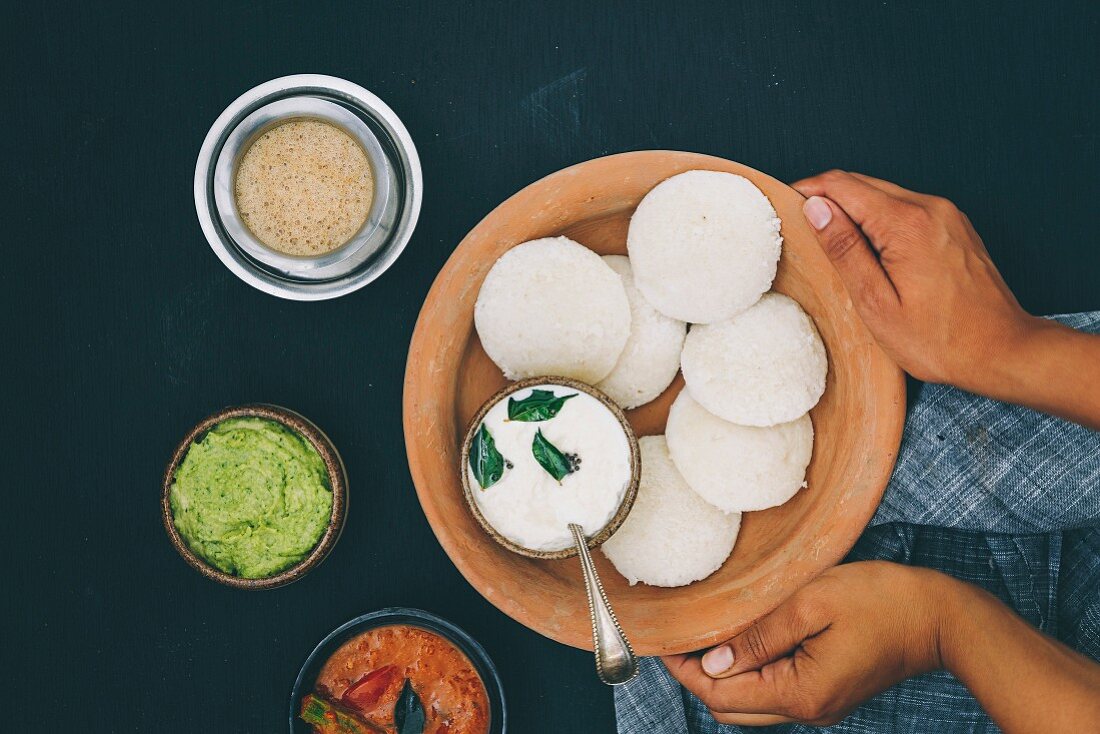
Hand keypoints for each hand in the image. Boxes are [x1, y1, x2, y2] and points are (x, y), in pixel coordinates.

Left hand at [662, 562, 944, 726]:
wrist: (940, 617)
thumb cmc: (881, 601)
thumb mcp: (811, 604)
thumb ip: (758, 636)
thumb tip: (711, 664)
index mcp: (800, 694)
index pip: (720, 695)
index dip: (685, 669)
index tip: (664, 640)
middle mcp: (807, 710)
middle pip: (730, 707)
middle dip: (697, 675)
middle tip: (679, 635)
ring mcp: (819, 704)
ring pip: (750, 702)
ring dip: (723, 673)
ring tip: (706, 632)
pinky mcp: (828, 691)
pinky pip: (774, 690)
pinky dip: (750, 669)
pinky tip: (743, 638)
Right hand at [791, 170, 1099, 428]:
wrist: (1003, 351)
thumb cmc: (940, 340)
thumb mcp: (876, 302)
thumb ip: (845, 250)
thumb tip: (817, 208)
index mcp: (906, 223)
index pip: (843, 185)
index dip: (808, 191)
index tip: (784, 206)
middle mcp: (930, 208)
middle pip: (863, 184)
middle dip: (827, 198)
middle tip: (800, 226)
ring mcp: (947, 215)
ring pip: (885, 194)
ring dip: (853, 209)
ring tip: (830, 242)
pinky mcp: (955, 227)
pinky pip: (907, 209)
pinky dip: (880, 219)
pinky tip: (868, 249)